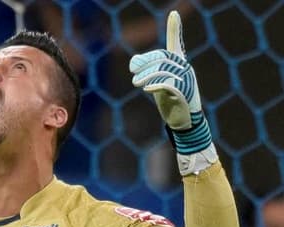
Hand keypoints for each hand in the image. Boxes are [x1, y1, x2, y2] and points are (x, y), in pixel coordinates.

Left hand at [129, 11, 216, 172]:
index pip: (176, 44)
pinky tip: (147, 89)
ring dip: (146, 75)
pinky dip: (154, 85)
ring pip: (162, 70)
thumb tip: (135, 62)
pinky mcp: (183, 94)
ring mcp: (185, 80)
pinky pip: (167, 84)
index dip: (174, 29)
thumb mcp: (158, 83)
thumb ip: (150, 71)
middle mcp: (184, 69)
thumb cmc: (170, 102)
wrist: (185, 122)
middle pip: (161, 58)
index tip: (173, 13)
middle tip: (133, 72)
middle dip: (144, 63)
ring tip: (137, 83)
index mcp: (179, 64)